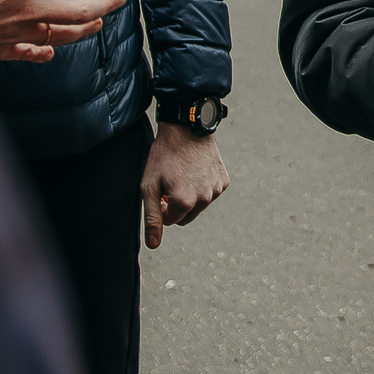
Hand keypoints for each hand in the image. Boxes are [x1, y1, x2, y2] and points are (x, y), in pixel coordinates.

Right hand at [0, 0, 128, 62]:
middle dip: (107, 0)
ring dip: (87, 26)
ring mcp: (20, 34)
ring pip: (67, 35)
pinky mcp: (5, 52)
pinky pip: (37, 52)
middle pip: (84, 8)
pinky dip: (48, 49)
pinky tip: (50, 49)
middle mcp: (29, 9)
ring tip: (99, 20)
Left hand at [141, 121, 229, 248]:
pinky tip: (196, 170)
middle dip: (176, 205)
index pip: (170, 220)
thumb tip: (153, 244)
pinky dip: (202, 186)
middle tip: (169, 183)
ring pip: (198, 205)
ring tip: (183, 174)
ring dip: (190, 196)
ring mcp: (216, 190)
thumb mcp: (149, 186)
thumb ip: (152, 218)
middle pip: (185, 216)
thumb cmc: (164, 155)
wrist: (186, 128)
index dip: (161, 206)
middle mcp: (204, 199)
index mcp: (184, 202)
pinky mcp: (223, 181)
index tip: (159, 189)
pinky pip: (210, 193)